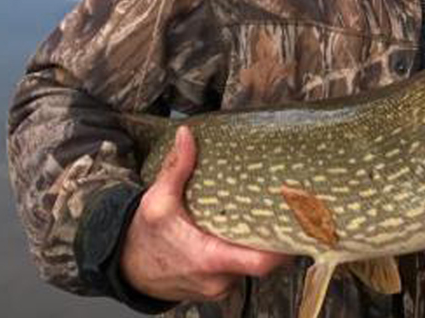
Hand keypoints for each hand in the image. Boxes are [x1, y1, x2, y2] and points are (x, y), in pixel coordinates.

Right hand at [120, 126, 289, 302]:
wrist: (127, 268)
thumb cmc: (144, 237)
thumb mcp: (158, 200)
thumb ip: (177, 168)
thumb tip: (187, 135)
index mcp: (209, 258)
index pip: (262, 262)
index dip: (285, 246)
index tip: (298, 222)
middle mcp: (219, 279)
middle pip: (265, 264)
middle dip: (278, 240)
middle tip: (292, 212)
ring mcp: (220, 287)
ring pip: (254, 268)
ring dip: (262, 247)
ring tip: (276, 218)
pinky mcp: (218, 289)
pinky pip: (242, 273)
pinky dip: (248, 255)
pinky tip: (254, 234)